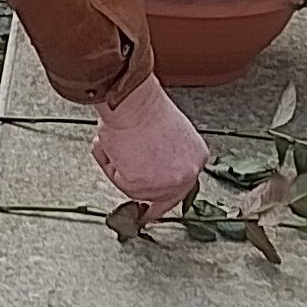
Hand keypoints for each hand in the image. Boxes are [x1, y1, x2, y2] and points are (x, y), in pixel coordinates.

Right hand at [93, 75, 208, 217]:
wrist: (133, 100)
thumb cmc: (145, 107)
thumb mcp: (169, 134)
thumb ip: (166, 156)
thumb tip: (148, 166)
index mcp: (196, 158)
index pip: (182, 186)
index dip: (162, 191)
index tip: (153, 206)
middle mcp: (187, 174)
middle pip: (162, 197)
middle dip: (142, 190)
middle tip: (129, 188)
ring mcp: (166, 182)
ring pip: (136, 189)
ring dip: (121, 168)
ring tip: (119, 143)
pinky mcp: (142, 185)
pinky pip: (119, 181)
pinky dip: (110, 164)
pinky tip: (114, 145)